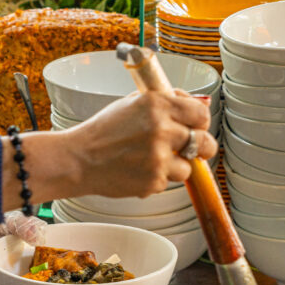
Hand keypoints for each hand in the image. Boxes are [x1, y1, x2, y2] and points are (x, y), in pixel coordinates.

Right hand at [3, 90, 217, 208]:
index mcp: (158, 104)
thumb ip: (166, 103)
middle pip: (205, 143)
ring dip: (176, 166)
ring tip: (151, 160)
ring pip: (189, 167)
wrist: (79, 159)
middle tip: (190, 149)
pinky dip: (157, 178)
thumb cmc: (103, 131)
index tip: (196, 127)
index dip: (200, 122)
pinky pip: (168, 182)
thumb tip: (195, 104)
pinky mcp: (153, 181)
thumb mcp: (133, 104)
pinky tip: (138, 170)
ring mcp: (158, 158)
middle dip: (202, 148)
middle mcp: (161, 130)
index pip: (202, 113)